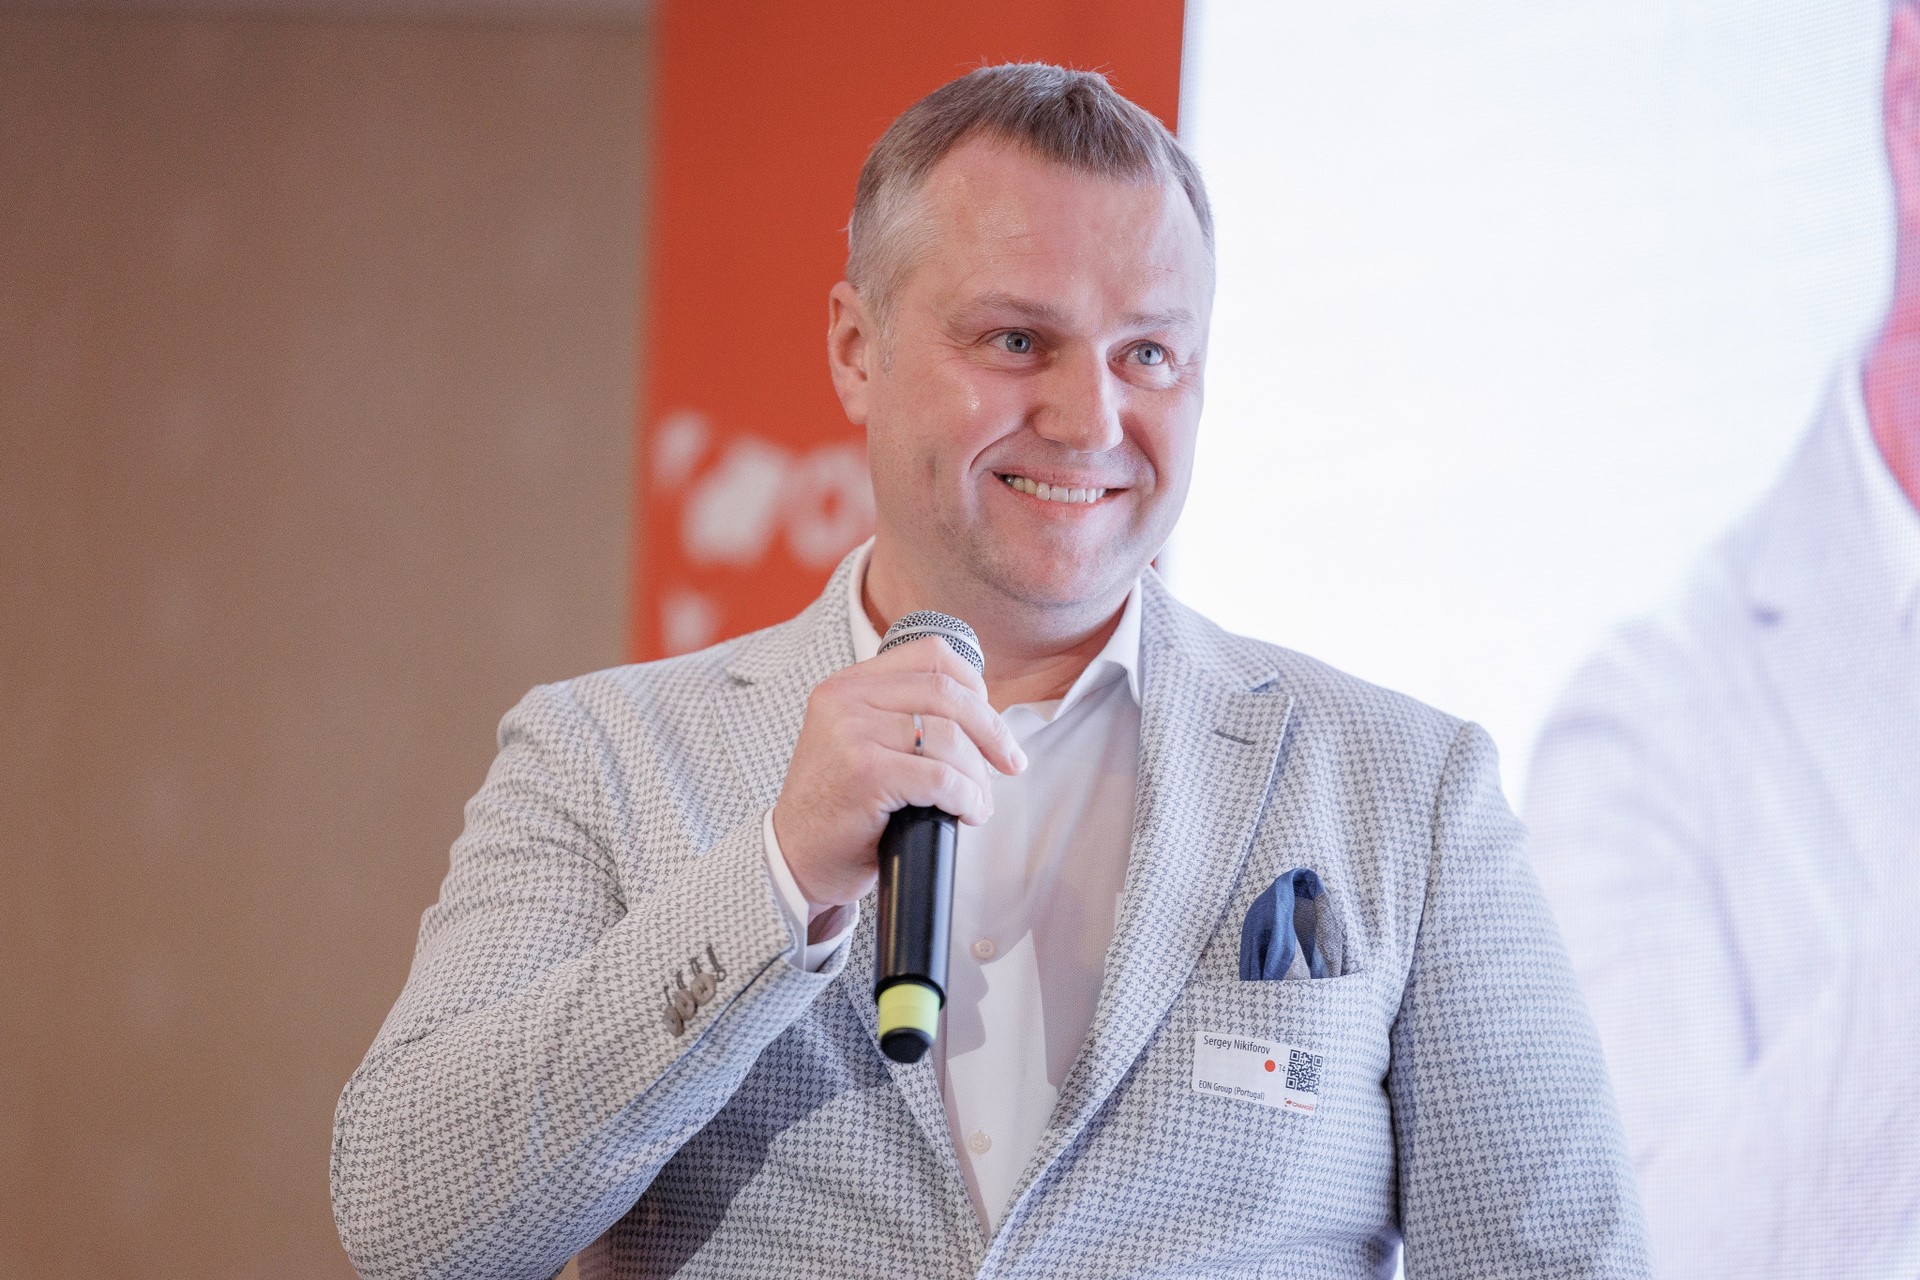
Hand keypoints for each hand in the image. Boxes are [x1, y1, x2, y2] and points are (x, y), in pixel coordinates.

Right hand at [771, 636, 1026, 911]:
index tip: (990, 720)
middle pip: (947, 693)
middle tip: (1010, 762)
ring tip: (978, 801)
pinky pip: (941, 778)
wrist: (793, 858)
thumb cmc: (837, 807)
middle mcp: (846, 700)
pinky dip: (967, 797)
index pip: (930, 655)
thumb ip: (900, 715)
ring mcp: (852, 734)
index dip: (974, 684)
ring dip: (978, 774)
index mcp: (848, 684)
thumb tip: (980, 714)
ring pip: (949, 738)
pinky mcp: (864, 774)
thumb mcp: (858, 740)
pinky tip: (967, 812)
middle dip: (992, 731)